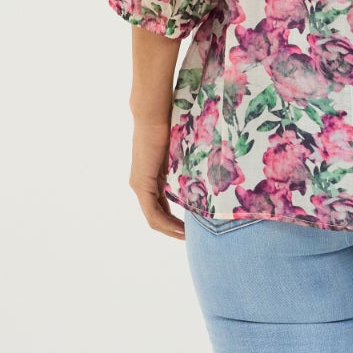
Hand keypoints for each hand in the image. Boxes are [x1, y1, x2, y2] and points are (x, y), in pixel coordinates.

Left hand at [129, 112, 184, 238]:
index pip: (162, 207)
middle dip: (174, 229)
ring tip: (188, 238)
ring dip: (171, 230)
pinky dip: (166, 223)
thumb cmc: (171, 125)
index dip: (176, 221)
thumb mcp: (183, 153)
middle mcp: (142, 185)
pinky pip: (153, 212)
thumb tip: (212, 170)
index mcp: (151, 178)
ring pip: (154, 218)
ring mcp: (139, 185)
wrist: (154, 113)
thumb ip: (189, 166)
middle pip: (157, 217)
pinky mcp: (141, 184)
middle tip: (192, 238)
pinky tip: (180, 230)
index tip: (193, 228)